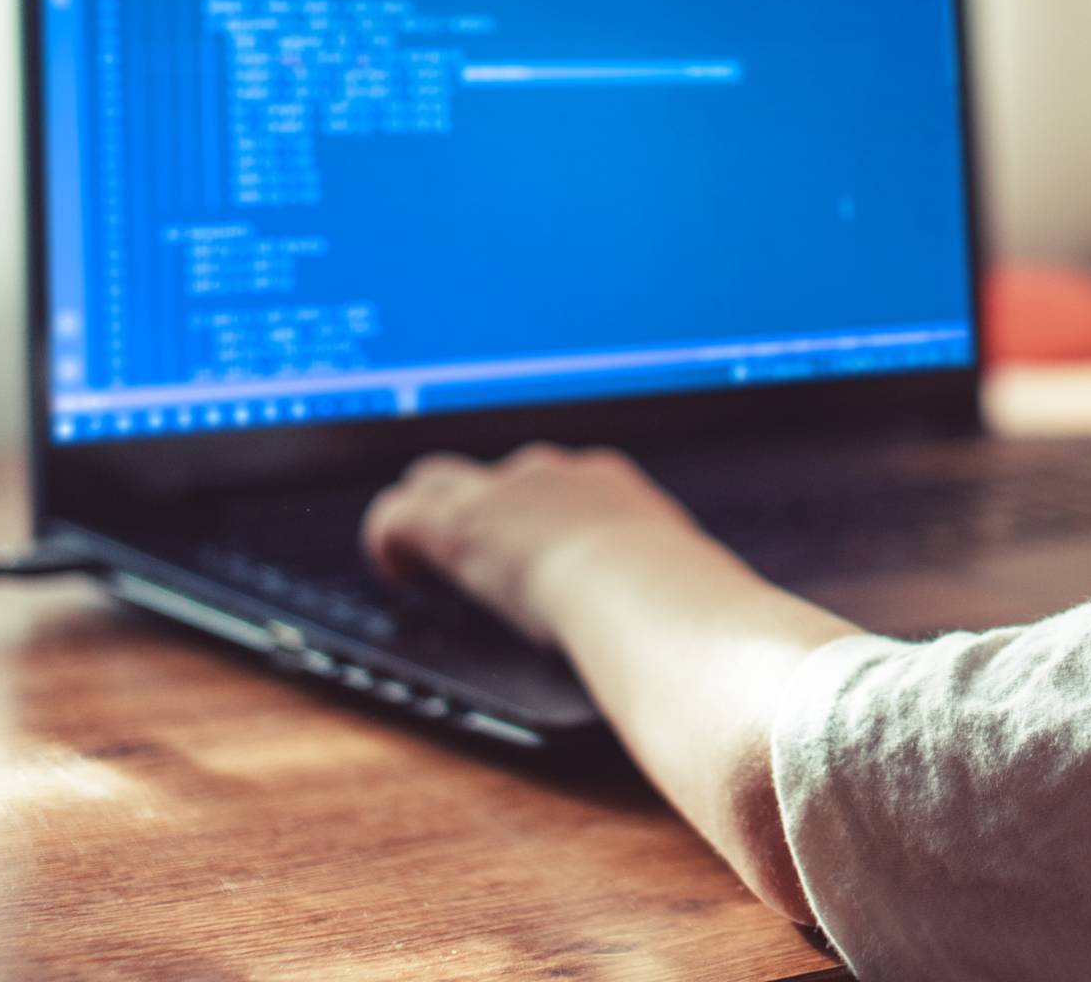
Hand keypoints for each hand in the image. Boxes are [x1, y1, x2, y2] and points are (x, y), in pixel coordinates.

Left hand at [361, 444, 706, 645]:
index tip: (535, 551)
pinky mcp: (454, 524)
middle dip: (475, 505)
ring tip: (419, 561)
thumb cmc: (677, 596)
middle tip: (472, 557)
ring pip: (434, 479)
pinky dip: (388, 543)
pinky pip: (396, 516)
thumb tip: (701, 619)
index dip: (535, 515)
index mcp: (607, 481)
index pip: (557, 480)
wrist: (640, 586)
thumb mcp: (681, 581)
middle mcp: (549, 473)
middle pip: (492, 471)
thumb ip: (671, 588)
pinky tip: (396, 575)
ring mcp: (499, 493)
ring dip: (426, 516)